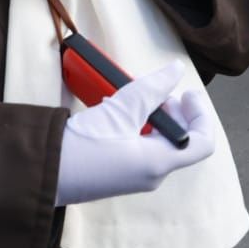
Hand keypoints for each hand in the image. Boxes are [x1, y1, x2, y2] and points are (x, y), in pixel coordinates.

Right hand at [55, 62, 216, 206]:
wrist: (45, 171)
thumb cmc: (82, 145)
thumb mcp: (121, 109)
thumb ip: (153, 88)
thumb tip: (176, 71)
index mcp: (158, 163)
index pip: (203, 142)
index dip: (200, 114)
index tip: (185, 94)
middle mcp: (151, 174)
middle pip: (181, 138)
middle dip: (173, 109)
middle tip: (155, 89)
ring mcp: (135, 176)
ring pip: (159, 140)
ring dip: (152, 114)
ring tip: (133, 95)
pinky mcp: (118, 173)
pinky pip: (141, 146)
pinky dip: (137, 125)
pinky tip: (118, 110)